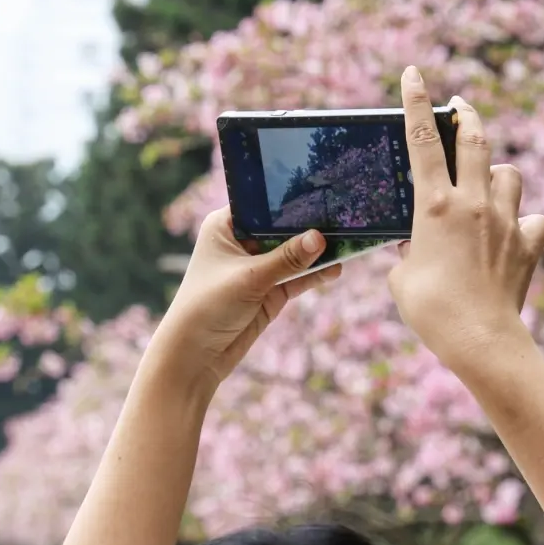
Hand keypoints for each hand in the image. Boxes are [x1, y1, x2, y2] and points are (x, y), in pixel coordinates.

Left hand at [148, 207, 341, 391]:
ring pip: (293, 254)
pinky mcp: (270, 291)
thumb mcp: (249, 278)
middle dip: (309, 224)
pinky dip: (315, 274)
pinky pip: (297, 278)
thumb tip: (320, 237)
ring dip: (316, 251)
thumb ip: (286, 259)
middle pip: (282, 228)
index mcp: (225, 226)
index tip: (319, 187)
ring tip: (349, 239)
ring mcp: (258, 267)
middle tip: (342, 212)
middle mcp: (242, 242)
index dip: (289, 197)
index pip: (262, 204)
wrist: (195, 357)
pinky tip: (336, 268)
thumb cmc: (208, 306)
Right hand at [388, 66, 543, 365]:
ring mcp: (505, 220)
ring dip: (498, 175)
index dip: (416, 101)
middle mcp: (474, 203)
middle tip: (461, 105)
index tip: (415, 74)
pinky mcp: (528, 244)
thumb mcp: (401, 277)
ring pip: (509, 174)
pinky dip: (524, 222)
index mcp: (435, 205)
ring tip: (488, 187)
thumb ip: (409, 252)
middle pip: (474, 140)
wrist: (481, 339)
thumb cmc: (431, 310)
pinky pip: (533, 219)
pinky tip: (514, 234)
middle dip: (467, 115)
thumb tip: (419, 247)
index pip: (422, 140)